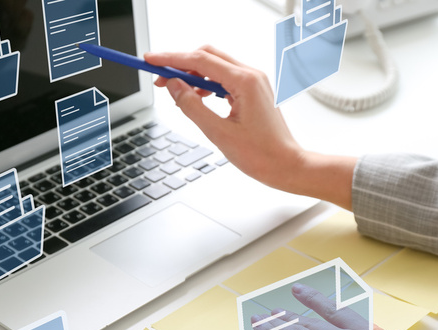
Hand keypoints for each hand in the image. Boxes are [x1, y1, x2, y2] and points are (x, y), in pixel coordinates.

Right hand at [145, 45, 303, 191]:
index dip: (171, 59)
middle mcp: (252, 76)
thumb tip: (173, 86)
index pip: (200, 60)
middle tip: (159, 77)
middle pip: (208, 56)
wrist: (287, 166)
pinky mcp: (254, 91)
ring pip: (216, 66)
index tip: (150, 60)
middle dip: (181, 64)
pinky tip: (197, 98)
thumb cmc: (262, 155)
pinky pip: (226, 78)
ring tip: (176, 93)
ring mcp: (255, 82)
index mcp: (245, 82)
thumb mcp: (218, 133)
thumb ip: (192, 106)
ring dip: (193, 75)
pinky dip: (207, 84)